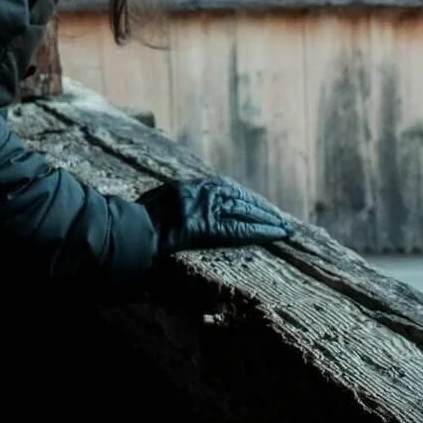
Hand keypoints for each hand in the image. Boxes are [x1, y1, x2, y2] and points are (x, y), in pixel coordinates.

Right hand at [138, 177, 292, 256]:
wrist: (138, 228)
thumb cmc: (140, 219)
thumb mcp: (156, 203)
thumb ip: (172, 202)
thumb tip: (173, 207)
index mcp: (192, 187)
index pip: (225, 189)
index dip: (244, 198)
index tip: (256, 204)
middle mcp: (204, 193)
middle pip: (240, 199)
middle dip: (261, 209)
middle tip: (280, 217)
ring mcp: (209, 209)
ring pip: (246, 213)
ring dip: (267, 220)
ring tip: (284, 228)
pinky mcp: (213, 228)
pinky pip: (242, 230)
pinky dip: (261, 232)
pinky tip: (276, 235)